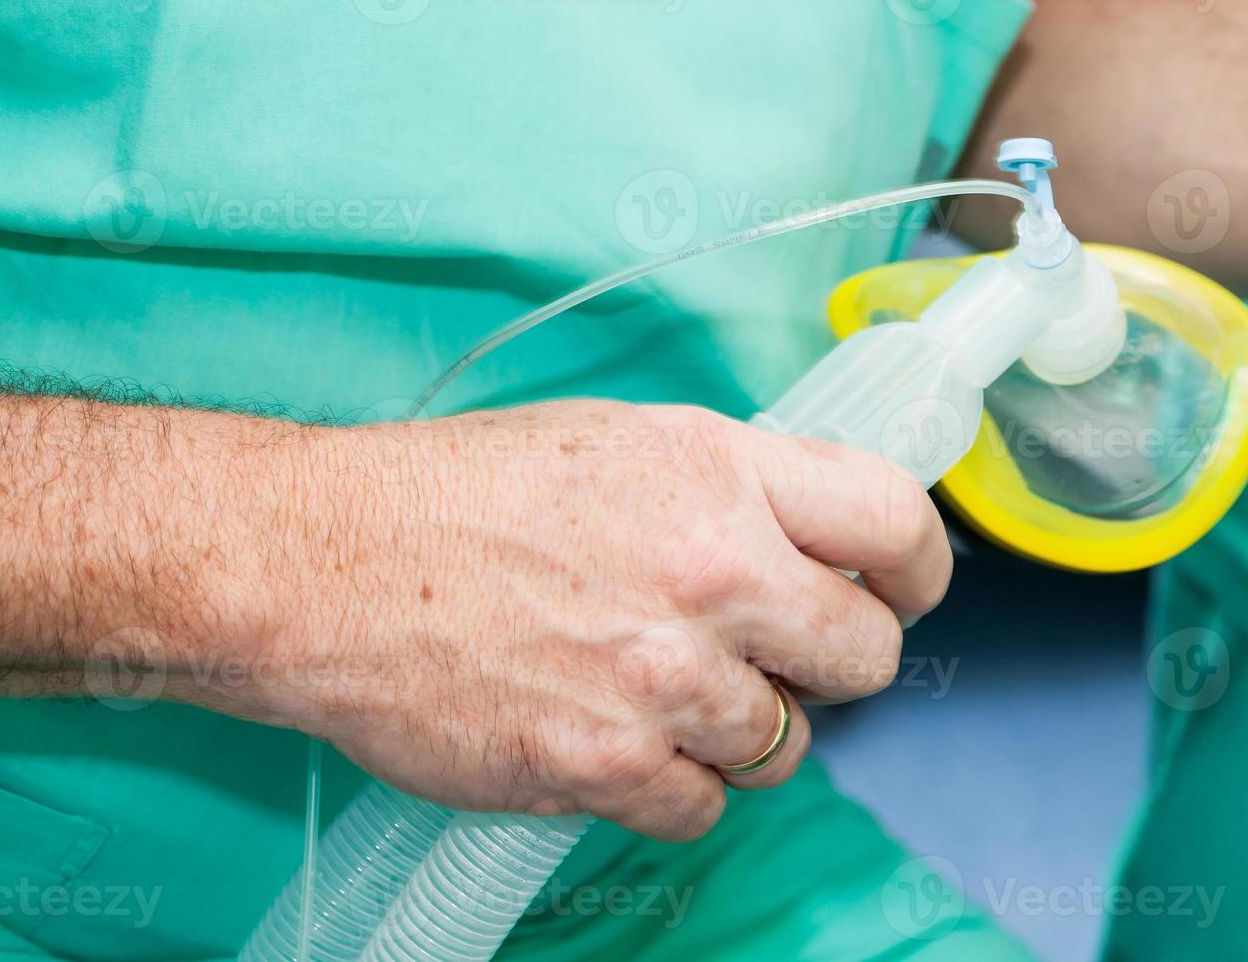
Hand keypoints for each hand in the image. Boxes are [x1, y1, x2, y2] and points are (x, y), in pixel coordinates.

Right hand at [263, 401, 952, 840]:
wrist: (328, 565)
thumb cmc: (464, 493)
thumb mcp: (625, 440)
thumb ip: (739, 485)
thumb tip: (822, 540)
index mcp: (722, 472)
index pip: (896, 523)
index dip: (918, 568)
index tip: (904, 590)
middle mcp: (713, 573)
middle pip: (865, 655)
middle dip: (830, 659)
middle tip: (771, 650)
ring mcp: (664, 679)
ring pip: (786, 744)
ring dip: (739, 726)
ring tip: (659, 687)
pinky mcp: (608, 767)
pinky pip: (706, 806)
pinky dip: (673, 781)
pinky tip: (618, 735)